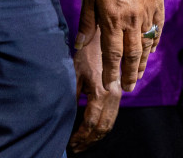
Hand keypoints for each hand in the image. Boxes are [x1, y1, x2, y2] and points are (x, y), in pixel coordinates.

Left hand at [68, 30, 121, 151]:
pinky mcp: (118, 92)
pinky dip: (103, 127)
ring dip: (97, 136)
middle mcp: (113, 96)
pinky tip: (93, 131)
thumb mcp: (73, 72)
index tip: (70, 144)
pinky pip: (113, 115)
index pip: (91, 122)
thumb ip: (71, 94)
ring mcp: (118, 94)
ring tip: (83, 144)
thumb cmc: (85, 52)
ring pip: (110, 123)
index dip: (80, 136)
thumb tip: (64, 115)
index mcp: (101, 92)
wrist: (104, 36)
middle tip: (76, 148)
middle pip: (103, 127)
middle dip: (89, 140)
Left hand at [76, 0, 162, 92]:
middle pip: (132, 55)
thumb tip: (80, 44)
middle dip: (128, 74)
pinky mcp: (159, 7)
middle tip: (127, 88)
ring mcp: (148, 14)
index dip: (111, 71)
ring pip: (146, 46)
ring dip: (141, 64)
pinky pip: (157, 32)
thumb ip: (86, 21)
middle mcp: (132, 19)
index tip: (109, 85)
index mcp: (112, 17)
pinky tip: (149, 53)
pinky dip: (153, 45)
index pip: (112, 53)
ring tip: (136, 77)